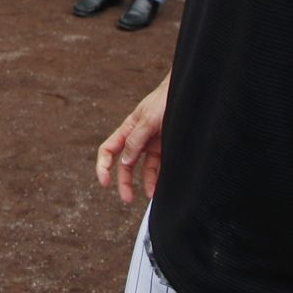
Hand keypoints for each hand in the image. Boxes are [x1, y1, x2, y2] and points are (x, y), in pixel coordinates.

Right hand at [94, 74, 168, 202]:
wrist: (189, 93)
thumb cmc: (165, 100)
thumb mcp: (147, 119)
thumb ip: (135, 140)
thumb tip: (125, 162)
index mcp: (127, 130)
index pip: (108, 151)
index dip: (103, 167)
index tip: (104, 183)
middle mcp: (138, 139)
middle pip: (125, 164)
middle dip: (124, 182)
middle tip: (127, 198)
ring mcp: (153, 144)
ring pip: (143, 168)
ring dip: (145, 183)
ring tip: (150, 196)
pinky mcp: (167, 148)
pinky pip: (160, 166)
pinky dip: (159, 178)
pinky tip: (161, 187)